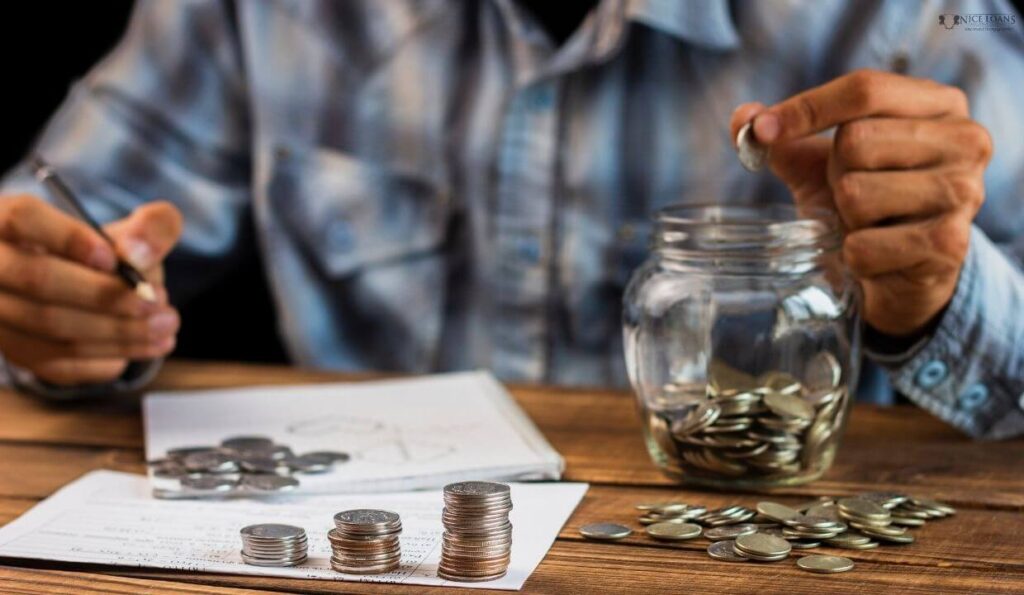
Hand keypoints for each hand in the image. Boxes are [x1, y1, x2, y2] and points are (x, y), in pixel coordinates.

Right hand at [0, 195, 182, 384]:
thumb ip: (151, 229)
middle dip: (107, 294)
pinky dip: (105, 358)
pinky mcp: (16, 352)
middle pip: (38, 278)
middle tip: (157, 301)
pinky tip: (144, 348)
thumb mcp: (133, 233)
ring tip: (166, 326)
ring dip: (117, 331)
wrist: (89, 292)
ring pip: (50, 326)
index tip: (114, 259)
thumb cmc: (107, 257)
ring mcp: (0, 314)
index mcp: (9, 220)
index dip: (69, 238)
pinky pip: (57, 362)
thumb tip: (139, 254)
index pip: (23, 218)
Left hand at [730, 69, 991, 336]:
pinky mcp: (949, 244)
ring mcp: (963, 192)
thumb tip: (742, 119)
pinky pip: (863, 245)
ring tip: (870, 225)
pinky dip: (855, 256)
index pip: (865, 89)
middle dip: (835, 175)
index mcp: (939, 104)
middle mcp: (964, 140)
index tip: (762, 131)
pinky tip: (878, 256)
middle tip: (852, 196)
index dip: (807, 107)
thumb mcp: (821, 165)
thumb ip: (783, 139)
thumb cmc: (866, 205)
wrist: (897, 274)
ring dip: (845, 219)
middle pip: (856, 141)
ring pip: (856, 194)